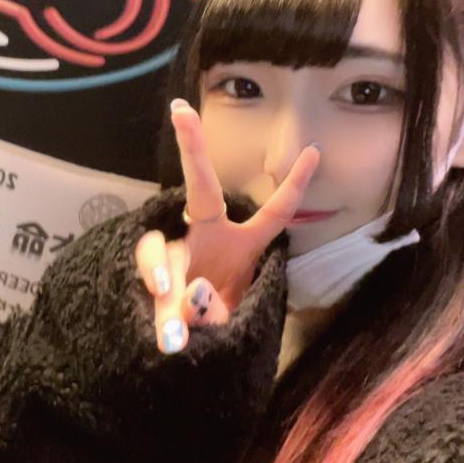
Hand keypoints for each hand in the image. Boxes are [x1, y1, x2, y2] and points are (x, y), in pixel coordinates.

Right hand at [135, 99, 319, 353]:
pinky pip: (149, 276)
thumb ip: (213, 316)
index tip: (315, 151)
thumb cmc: (214, 322)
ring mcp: (174, 256)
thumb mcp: (226, 321)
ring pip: (161, 249)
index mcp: (240, 245)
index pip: (272, 214)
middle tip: (182, 113)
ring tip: (170, 304)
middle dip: (192, 149)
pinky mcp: (149, 278)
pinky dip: (158, 304)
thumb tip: (192, 301)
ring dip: (164, 274)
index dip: (293, 185)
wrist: (182, 349)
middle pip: (200, 191)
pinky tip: (167, 335)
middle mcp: (205, 239)